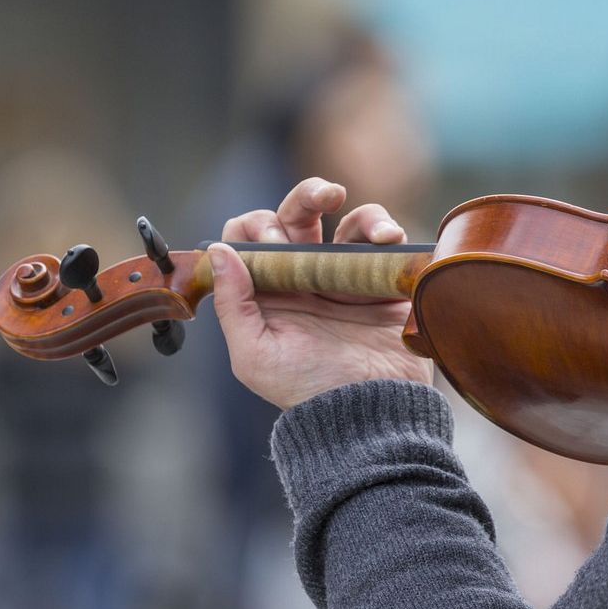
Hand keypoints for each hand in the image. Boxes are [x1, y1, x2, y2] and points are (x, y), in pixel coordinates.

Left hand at [208, 178, 433, 409]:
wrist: (373, 411)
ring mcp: (342, 274)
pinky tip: (388, 238)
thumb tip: (219, 251)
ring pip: (342, 218)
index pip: (246, 237)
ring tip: (374, 230)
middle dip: (305, 197)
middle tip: (321, 200)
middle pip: (294, 214)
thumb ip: (234, 304)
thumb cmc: (309, 390)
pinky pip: (380, 237)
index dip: (254, 228)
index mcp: (266, 290)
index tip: (273, 245)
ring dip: (358, 214)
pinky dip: (384, 227)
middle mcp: (301, 276)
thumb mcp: (255, 355)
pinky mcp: (380, 278)